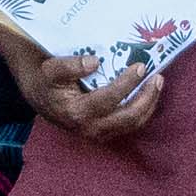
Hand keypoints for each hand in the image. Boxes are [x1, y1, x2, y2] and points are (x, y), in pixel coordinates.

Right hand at [22, 49, 163, 142]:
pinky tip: (148, 92)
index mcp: (77, 112)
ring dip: (148, 104)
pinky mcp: (104, 132)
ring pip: (132, 124)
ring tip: (157, 83)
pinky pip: (129, 124)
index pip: (109, 99)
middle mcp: (90, 128)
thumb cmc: (46, 80)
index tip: (141, 66)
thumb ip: (71, 65)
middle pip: (128, 118)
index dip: (127, 83)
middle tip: (157, 77)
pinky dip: (142, 109)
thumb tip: (95, 61)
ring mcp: (98, 133)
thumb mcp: (52, 69)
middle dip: (146, 98)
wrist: (38, 96)